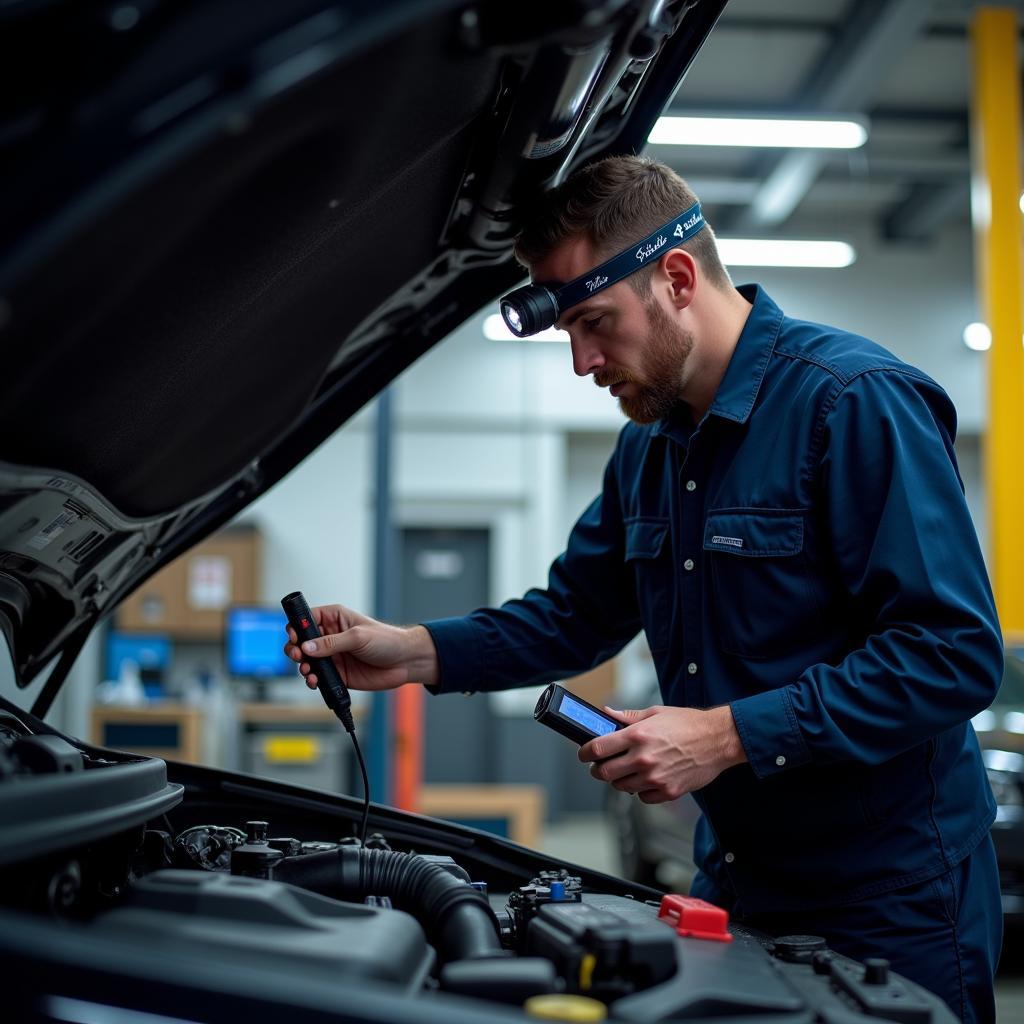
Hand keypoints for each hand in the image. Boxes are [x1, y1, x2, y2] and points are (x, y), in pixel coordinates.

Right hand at [283, 604, 438, 690]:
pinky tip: (314, 680)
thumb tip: (308, 646)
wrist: (404, 662)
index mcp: (335, 619)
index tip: (294, 636)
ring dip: (302, 665)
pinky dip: (312, 679)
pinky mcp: (338, 673)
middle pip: (302, 641)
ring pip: (307, 660)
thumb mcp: (358, 637)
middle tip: (298, 655)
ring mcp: (333, 656)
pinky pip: (318, 677)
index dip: (297, 626)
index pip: (308, 618)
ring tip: (307, 670)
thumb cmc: (387, 640)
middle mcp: (331, 636)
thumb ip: (332, 643)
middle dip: (295, 648)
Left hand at [579, 704, 745, 803]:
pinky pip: (643, 797)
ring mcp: (655, 777)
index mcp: (638, 735)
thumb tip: (608, 713)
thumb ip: (629, 717)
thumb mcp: (656, 713)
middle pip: (604, 773)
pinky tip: (647, 779)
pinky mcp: (668, 792)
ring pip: (621, 787)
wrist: (718, 740)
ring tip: (626, 771)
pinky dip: (640, 790)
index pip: (598, 748)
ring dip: (619, 780)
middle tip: (601, 766)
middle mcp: (643, 758)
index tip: (584, 754)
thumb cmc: (689, 724)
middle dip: (598, 770)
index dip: (585, 753)